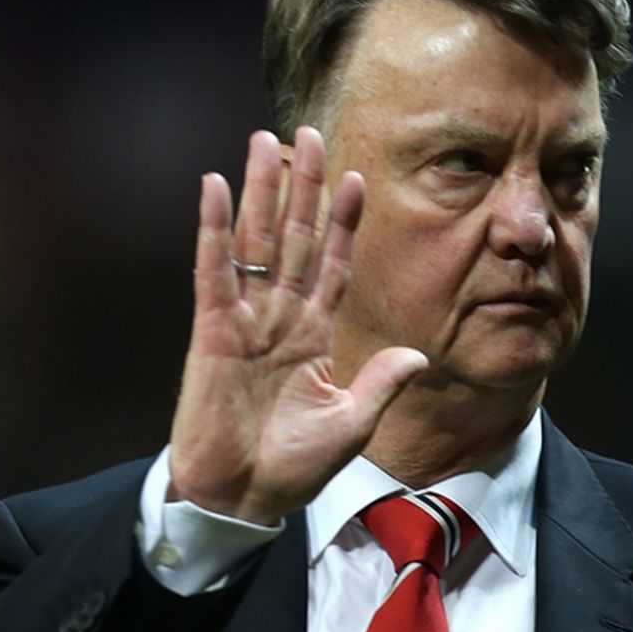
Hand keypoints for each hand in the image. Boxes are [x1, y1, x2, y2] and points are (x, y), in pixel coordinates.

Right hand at [168, 128, 426, 524]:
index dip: (343, 224)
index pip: (332, 266)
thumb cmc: (292, 466)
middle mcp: (279, 319)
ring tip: (267, 141)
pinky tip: (217, 187)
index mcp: (313, 336)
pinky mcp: (213, 332)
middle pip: (294, 238)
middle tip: (309, 134)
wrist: (244, 496)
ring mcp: (245, 320)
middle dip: (304, 187)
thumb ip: (381, 384)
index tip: (357, 179)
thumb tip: (420, 354)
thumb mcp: (352, 424)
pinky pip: (214, 271)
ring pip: (257, 242)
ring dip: (263, 191)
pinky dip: (215, 229)